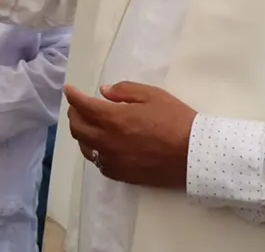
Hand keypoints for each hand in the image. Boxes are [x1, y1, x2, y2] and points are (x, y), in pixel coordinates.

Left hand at [64, 81, 196, 189]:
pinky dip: (95, 150)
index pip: (82, 106)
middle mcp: (107, 141)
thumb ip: (124, 91)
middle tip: (79, 106)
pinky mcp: (121, 175)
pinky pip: (98, 162)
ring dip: (82, 133)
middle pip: (77, 128)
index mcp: (114, 119)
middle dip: (74, 114)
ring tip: (89, 124)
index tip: (69, 90)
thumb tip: (103, 92)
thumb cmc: (176, 120)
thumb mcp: (152, 95)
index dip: (73, 96)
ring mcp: (113, 160)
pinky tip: (102, 144)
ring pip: (85, 147)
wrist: (195, 155)